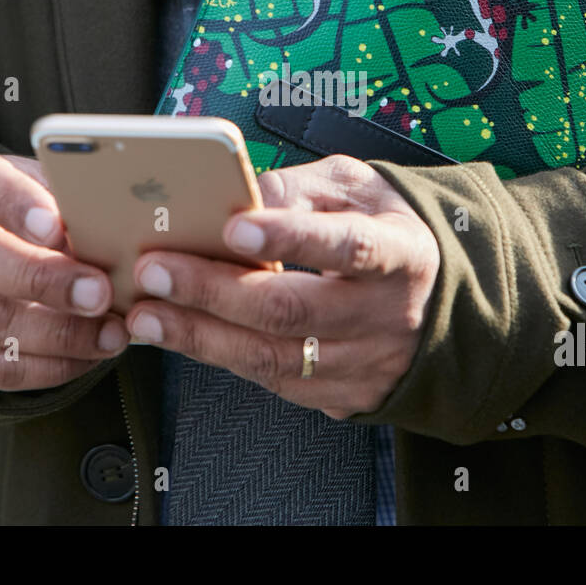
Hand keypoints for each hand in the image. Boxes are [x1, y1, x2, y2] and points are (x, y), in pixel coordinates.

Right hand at [0, 150, 128, 390]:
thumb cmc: (31, 205)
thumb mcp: (45, 182)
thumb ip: (71, 197)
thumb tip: (117, 225)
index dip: (16, 204)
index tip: (57, 226)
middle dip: (43, 280)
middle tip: (100, 293)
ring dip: (57, 333)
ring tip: (111, 332)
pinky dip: (49, 366)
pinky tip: (92, 355)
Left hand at [123, 155, 439, 418]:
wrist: (439, 304)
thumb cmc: (387, 233)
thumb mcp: (359, 190)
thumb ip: (302, 188)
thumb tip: (242, 196)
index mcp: (400, 254)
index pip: (347, 246)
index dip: (290, 237)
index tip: (232, 226)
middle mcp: (384, 316)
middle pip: (293, 311)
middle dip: (214, 290)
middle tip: (156, 270)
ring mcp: (362, 364)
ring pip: (272, 357)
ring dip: (199, 334)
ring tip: (146, 311)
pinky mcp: (339, 396)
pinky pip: (270, 381)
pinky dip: (217, 356)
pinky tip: (178, 333)